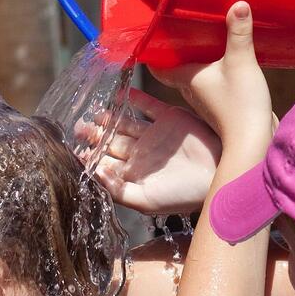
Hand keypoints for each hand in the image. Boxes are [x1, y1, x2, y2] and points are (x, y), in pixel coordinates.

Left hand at [76, 89, 220, 214]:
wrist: (218, 176)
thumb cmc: (183, 196)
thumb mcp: (146, 201)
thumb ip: (118, 189)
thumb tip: (94, 172)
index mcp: (135, 172)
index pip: (107, 161)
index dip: (91, 155)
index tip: (76, 149)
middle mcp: (142, 152)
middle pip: (112, 140)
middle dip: (94, 134)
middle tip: (78, 127)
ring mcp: (155, 134)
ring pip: (125, 123)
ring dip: (108, 117)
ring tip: (94, 113)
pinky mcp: (169, 118)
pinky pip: (147, 105)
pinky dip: (133, 98)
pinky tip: (118, 95)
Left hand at [150, 2, 271, 146]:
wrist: (255, 142)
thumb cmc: (239, 106)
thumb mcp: (240, 62)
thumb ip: (239, 33)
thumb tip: (239, 5)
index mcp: (185, 78)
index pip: (158, 63)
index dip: (152, 48)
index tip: (151, 30)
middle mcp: (191, 89)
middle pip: (176, 65)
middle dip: (176, 47)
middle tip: (180, 24)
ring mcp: (206, 98)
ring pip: (195, 73)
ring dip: (196, 58)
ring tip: (202, 35)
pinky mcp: (222, 104)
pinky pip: (212, 81)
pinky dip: (214, 68)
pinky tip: (225, 58)